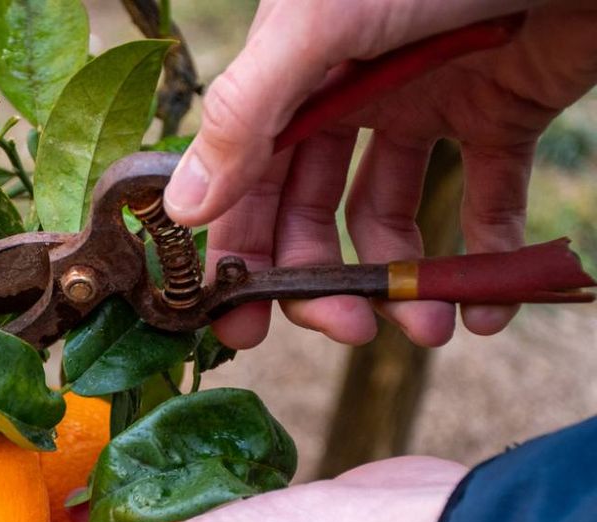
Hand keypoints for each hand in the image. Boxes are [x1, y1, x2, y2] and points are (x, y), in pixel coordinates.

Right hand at [163, 1, 596, 349]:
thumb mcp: (321, 26)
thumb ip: (247, 115)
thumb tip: (183, 211)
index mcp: (292, 73)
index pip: (249, 182)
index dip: (241, 255)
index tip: (240, 327)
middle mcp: (349, 94)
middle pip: (315, 213)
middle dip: (326, 280)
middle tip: (351, 330)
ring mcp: (424, 104)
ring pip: (394, 217)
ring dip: (406, 281)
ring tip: (430, 327)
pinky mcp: (499, 112)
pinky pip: (486, 199)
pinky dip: (486, 256)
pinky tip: (488, 308)